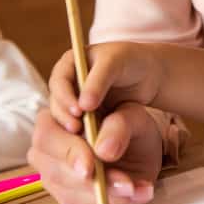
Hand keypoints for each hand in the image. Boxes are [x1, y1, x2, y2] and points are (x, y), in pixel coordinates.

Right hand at [27, 104, 160, 203]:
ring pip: (69, 194)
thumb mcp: (133, 117)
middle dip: (88, 182)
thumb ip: (118, 127)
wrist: (141, 148)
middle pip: (54, 172)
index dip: (67, 152)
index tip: (91, 164)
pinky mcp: (69, 199)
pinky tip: (132, 195)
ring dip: (104, 195)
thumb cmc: (131, 127)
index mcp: (57, 118)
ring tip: (134, 187)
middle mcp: (49, 149)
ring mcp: (55, 176)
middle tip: (121, 182)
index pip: (47, 136)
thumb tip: (103, 150)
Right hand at [48, 42, 164, 134]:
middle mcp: (68, 84)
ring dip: (71, 128)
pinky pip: (76, 127)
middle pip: (57, 103)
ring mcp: (75, 101)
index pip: (59, 81)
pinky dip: (81, 134)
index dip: (65, 96)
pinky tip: (90, 143)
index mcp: (70, 64)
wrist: (146, 74)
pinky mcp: (83, 117)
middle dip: (65, 116)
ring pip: (64, 118)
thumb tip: (83, 106)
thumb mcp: (114, 64)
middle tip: (77, 129)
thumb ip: (97, 82)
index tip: (79, 110)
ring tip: (84, 135)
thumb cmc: (130, 61)